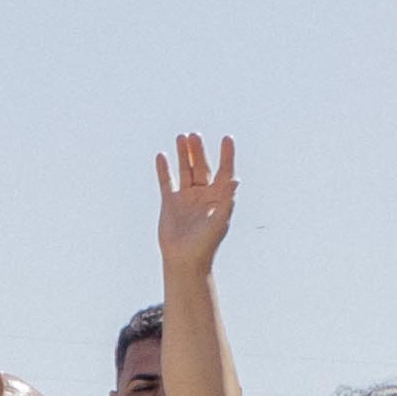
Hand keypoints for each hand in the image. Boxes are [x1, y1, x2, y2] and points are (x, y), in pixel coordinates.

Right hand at [152, 130, 237, 281]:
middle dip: (199, 151)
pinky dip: (164, 170)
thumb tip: (234, 180)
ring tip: (181, 137)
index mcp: (219, 197)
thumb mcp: (219, 221)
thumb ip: (227, 200)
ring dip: (184, 155)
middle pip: (202, 167)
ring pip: (185, 170)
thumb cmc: (206, 244)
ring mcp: (186, 197)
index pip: (225, 171)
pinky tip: (162, 156)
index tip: (227, 139)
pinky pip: (167, 182)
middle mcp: (204, 194)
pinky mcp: (170, 203)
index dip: (227, 155)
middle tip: (195, 135)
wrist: (185, 260)